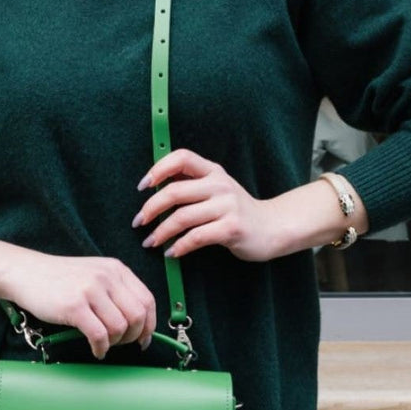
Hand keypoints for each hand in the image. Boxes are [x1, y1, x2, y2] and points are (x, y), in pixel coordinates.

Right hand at [4, 252, 156, 359]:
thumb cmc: (59, 279)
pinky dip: (101, 348)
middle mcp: (107, 277)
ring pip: (120, 327)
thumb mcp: (94, 274)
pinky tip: (95, 350)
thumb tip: (138, 324)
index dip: (150, 324)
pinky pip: (99, 335)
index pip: (147, 300)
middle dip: (133, 336)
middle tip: (121, 344)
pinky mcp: (74, 306)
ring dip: (115, 343)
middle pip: (138, 316)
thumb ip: (116, 291)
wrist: (25, 272)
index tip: (144, 339)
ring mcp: (90, 290)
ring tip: (104, 345)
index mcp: (116, 269)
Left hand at [132, 148, 278, 262]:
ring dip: (161, 232)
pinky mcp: (232, 228)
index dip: (158, 168)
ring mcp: (228, 206)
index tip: (143, 186)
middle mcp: (220, 184)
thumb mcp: (216, 189)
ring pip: (182, 217)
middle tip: (139, 222)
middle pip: (175, 191)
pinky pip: (197, 237)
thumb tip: (154, 185)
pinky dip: (179, 246)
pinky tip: (171, 252)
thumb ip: (192, 184)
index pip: (182, 157)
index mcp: (213, 171)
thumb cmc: (235, 210)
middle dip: (151, 208)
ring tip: (150, 242)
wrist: (272, 227)